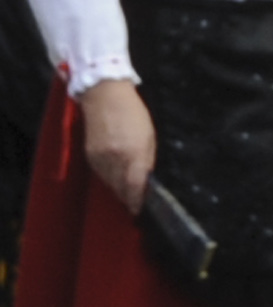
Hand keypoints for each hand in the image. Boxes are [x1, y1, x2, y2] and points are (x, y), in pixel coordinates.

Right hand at [78, 79, 154, 214]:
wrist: (105, 96)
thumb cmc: (132, 113)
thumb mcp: (149, 136)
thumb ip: (146, 160)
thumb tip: (146, 180)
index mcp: (133, 152)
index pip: (134, 185)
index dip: (137, 200)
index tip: (140, 209)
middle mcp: (114, 157)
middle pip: (120, 187)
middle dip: (129, 197)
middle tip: (136, 203)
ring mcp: (99, 157)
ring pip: (109, 182)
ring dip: (119, 189)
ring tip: (128, 192)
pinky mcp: (89, 155)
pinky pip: (101, 174)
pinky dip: (109, 178)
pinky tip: (116, 177)